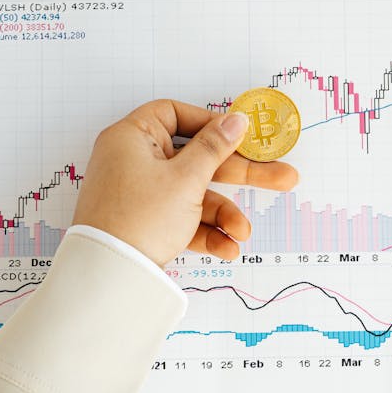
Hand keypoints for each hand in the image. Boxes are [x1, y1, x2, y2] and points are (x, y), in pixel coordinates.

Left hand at [72, 99, 298, 265]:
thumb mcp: (186, 179)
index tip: (240, 136)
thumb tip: (236, 119)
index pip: (175, 114)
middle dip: (239, 175)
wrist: (110, 277)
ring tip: (242, 232)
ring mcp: (141, 194)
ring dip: (222, 212)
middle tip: (281, 178)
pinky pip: (182, 217)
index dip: (211, 123)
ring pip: (193, 193)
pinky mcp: (147, 222)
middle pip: (197, 158)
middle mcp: (135, 161)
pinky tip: (226, 247)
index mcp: (133, 138)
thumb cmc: (139, 218)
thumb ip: (215, 147)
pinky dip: (204, 230)